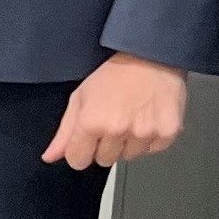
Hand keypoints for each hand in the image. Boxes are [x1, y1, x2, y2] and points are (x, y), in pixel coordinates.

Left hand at [43, 54, 186, 169]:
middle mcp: (118, 131)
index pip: (78, 161)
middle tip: (112, 121)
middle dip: (105, 146)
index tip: (87, 139)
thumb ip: (65, 132)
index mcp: (92, 123)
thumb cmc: (115, 73)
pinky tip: (147, 118)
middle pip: (104, 161)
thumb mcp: (81, 98)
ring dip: (128, 143)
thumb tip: (51, 156)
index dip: (80, 150)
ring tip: (131, 117)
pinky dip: (150, 139)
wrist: (151, 58)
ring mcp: (144, 134)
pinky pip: (153, 151)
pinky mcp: (167, 134)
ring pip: (129, 157)